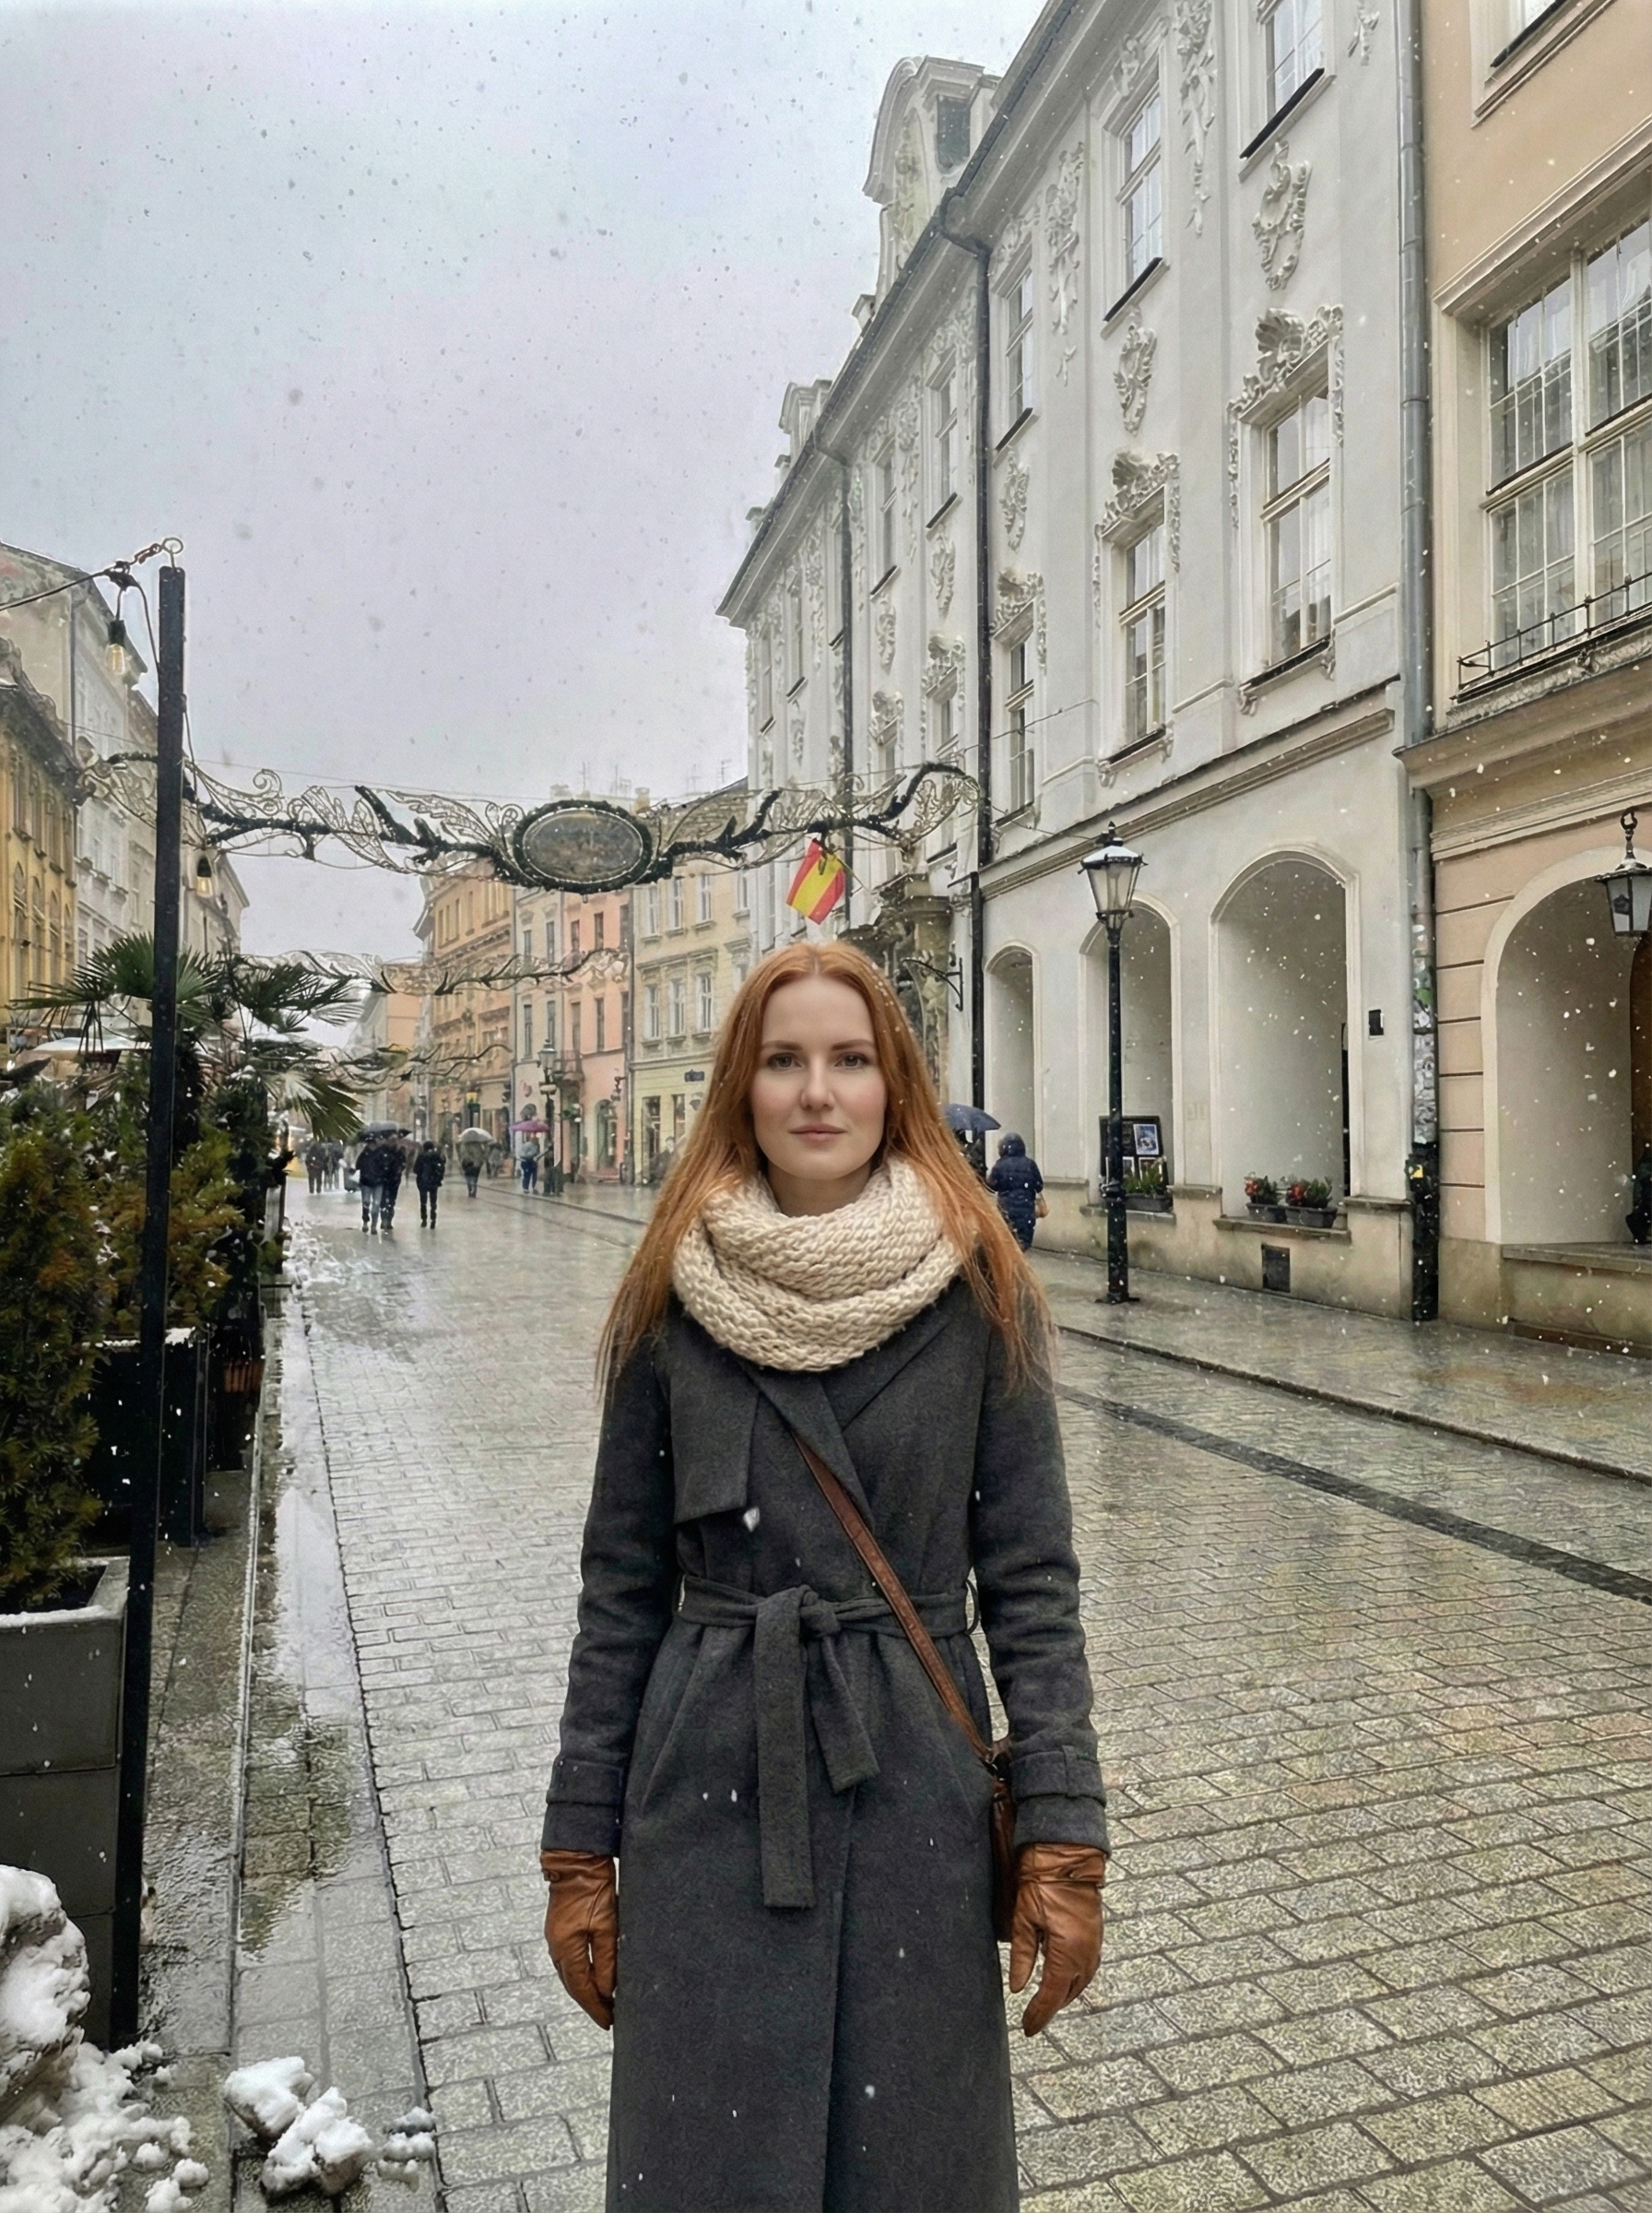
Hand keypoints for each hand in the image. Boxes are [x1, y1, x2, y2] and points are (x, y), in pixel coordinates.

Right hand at [541, 1850, 617, 2029]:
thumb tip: (608, 1990)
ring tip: (602, 2001)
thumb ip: (607, 1960)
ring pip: (569, 1974)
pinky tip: (591, 1976)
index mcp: (566, 1949)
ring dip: (584, 1989)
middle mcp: (556, 1947)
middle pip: (572, 1985)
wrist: (577, 1858)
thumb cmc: (593, 1888)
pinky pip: (568, 1961)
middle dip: (590, 2003)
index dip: (596, 2008)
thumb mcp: (607, 1925)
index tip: (609, 2022)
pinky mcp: (559, 1928)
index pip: (581, 1989)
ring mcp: (555, 1938)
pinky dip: (580, 1973)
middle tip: (608, 2016)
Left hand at [1008, 1843, 1106, 2035]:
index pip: (1051, 1995)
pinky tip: (1061, 1978)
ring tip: (1045, 2004)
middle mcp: (1086, 1953)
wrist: (1067, 1855)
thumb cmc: (1042, 1882)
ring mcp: (1094, 1944)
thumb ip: (1021, 1956)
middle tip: (1033, 2019)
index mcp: (1067, 1952)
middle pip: (1068, 1993)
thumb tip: (1017, 1987)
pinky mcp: (1096, 1934)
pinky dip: (1074, 1978)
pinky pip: (1087, 1967)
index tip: (1028, 2028)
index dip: (1039, 2014)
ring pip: (1080, 1982)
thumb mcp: (1024, 1919)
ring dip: (1064, 1994)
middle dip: (1050, 2008)